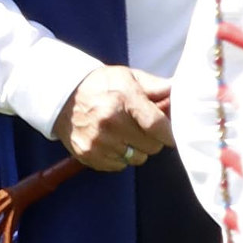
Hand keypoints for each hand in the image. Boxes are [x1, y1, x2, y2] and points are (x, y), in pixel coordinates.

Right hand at [53, 63, 172, 170]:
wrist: (62, 97)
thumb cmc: (100, 85)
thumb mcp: (128, 77)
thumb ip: (156, 86)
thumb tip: (180, 91)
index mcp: (123, 100)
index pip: (157, 125)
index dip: (169, 132)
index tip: (171, 132)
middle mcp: (110, 123)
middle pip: (151, 146)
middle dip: (153, 138)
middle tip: (143, 128)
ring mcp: (98, 142)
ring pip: (137, 158)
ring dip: (137, 149)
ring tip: (125, 133)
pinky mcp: (89, 155)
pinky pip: (120, 166)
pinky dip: (120, 156)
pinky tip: (112, 141)